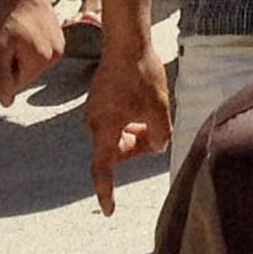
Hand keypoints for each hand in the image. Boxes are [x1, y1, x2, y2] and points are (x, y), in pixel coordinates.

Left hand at [0, 0, 61, 107]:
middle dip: (15, 63)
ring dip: (23, 55)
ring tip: (20, 35)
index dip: (5, 67)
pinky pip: (41, 55)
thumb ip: (2, 77)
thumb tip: (7, 102)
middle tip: (11, 41)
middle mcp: (55, 57)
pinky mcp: (61, 41)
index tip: (6, 47)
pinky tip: (29, 32)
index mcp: (41, 61)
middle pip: (27, 75)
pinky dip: (32, 48)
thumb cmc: (8, 18)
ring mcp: (60, 49)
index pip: (16, 84)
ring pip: (34, 66)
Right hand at [84, 46, 173, 215]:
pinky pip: (115, 123)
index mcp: (104, 129)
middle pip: (116, 152)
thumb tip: (156, 147)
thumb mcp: (159, 108)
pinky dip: (130, 120)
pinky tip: (142, 102)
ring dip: (136, 131)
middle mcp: (93, 124)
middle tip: (157, 127)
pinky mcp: (98, 102)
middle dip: (138, 146)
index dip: (106, 192)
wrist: (126, 43)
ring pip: (118, 137)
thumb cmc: (142, 74)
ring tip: (151, 109)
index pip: (103, 170)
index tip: (109, 211)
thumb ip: (159, 136)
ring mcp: (94, 112)